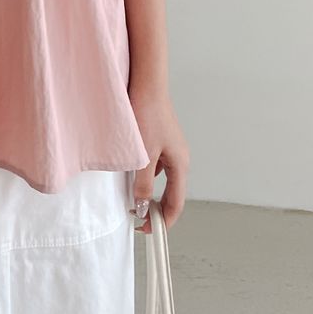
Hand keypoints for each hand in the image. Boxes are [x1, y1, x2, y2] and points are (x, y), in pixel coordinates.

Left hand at [128, 83, 189, 233]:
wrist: (146, 83)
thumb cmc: (147, 115)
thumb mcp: (143, 155)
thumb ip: (143, 183)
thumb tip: (144, 207)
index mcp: (180, 165)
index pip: (176, 203)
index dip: (162, 221)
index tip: (146, 230)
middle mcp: (180, 158)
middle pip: (172, 193)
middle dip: (157, 209)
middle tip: (139, 219)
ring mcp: (172, 148)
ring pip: (163, 179)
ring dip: (150, 191)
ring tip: (133, 199)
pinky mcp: (161, 139)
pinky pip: (156, 165)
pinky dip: (146, 175)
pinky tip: (131, 173)